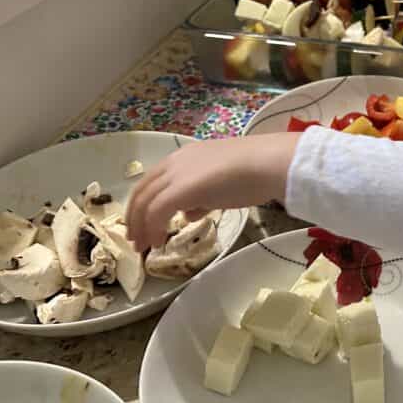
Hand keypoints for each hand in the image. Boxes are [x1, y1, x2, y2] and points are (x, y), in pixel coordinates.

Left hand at [126, 133, 298, 250]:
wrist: (266, 164)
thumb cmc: (254, 171)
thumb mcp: (221, 184)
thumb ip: (202, 196)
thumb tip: (189, 212)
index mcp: (185, 156)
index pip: (153, 180)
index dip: (144, 202)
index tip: (145, 222)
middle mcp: (175, 162)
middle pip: (142, 191)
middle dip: (135, 217)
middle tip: (136, 239)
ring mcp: (176, 175)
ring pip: (144, 202)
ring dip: (140, 226)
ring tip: (143, 245)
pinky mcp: (179, 190)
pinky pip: (155, 212)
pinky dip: (152, 228)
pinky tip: (158, 242)